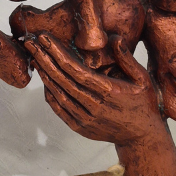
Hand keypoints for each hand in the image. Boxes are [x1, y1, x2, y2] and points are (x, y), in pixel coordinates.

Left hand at [23, 33, 162, 144]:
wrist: (142, 137)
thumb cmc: (144, 103)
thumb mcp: (142, 78)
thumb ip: (127, 58)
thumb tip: (114, 38)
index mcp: (108, 91)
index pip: (76, 70)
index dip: (58, 53)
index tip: (45, 39)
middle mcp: (94, 106)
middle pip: (62, 79)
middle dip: (45, 59)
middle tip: (31, 44)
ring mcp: (85, 119)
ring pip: (58, 94)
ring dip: (45, 75)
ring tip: (35, 58)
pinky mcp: (80, 128)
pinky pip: (60, 109)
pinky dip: (50, 94)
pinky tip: (45, 80)